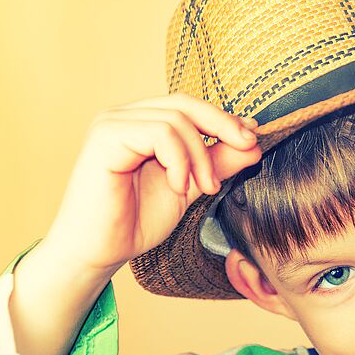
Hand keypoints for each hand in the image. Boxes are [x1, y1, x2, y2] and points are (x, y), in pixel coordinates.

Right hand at [41, 92, 262, 275]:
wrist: (101, 250)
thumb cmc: (137, 220)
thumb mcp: (190, 186)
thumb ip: (217, 162)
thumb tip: (253, 142)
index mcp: (143, 123)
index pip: (190, 106)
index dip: (225, 119)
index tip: (252, 140)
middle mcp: (125, 116)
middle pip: (185, 103)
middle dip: (224, 126)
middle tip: (248, 150)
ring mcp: (113, 123)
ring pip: (177, 120)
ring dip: (200, 157)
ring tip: (203, 189)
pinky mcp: (106, 137)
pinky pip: (159, 134)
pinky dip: (179, 161)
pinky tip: (177, 187)